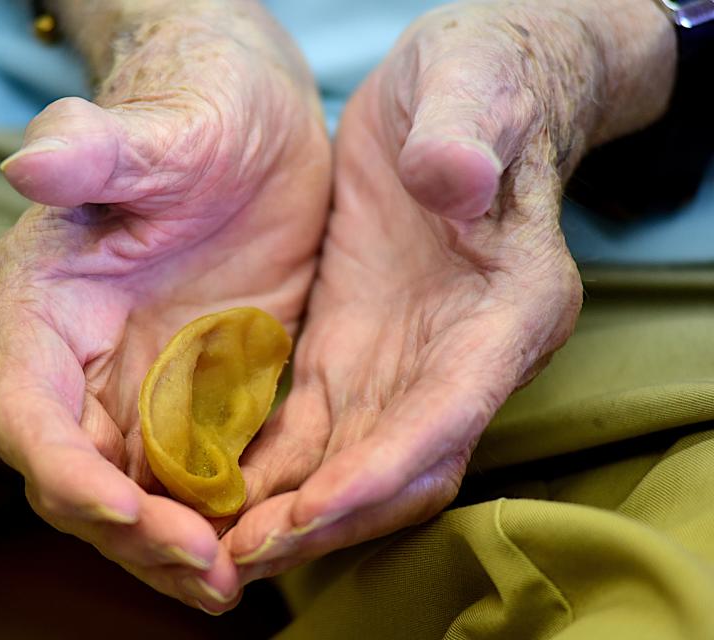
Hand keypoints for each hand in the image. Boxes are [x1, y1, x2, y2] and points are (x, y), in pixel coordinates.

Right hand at [0, 2, 328, 611]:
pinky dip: (222, 520)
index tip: (128, 510)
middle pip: (80, 476)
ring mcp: (142, 387)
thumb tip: (26, 164)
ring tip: (233, 584)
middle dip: (133, 532)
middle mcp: (81, 362)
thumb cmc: (196, 112)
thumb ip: (93, 152)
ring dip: (177, 547)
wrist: (252, 128)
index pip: (30, 409)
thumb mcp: (157, 131)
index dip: (68, 470)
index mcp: (45, 307)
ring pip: (139, 494)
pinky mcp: (201, 397)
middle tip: (207, 570)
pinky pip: (199, 477)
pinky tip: (267, 542)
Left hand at [225, 0, 673, 581]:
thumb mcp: (471, 88)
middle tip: (238, 556)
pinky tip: (220, 484)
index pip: (447, 415)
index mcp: (507, 308)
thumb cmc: (480, 81)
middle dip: (324, 518)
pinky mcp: (360, 345)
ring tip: (215, 543)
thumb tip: (452, 180)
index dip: (379, 471)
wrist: (462, 92)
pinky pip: (317, 424)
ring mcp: (410, 359)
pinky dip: (275, 464)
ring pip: (353, 462)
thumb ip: (465, 137)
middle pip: (399, 469)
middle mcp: (464, 355)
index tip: (308, 512)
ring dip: (291, 509)